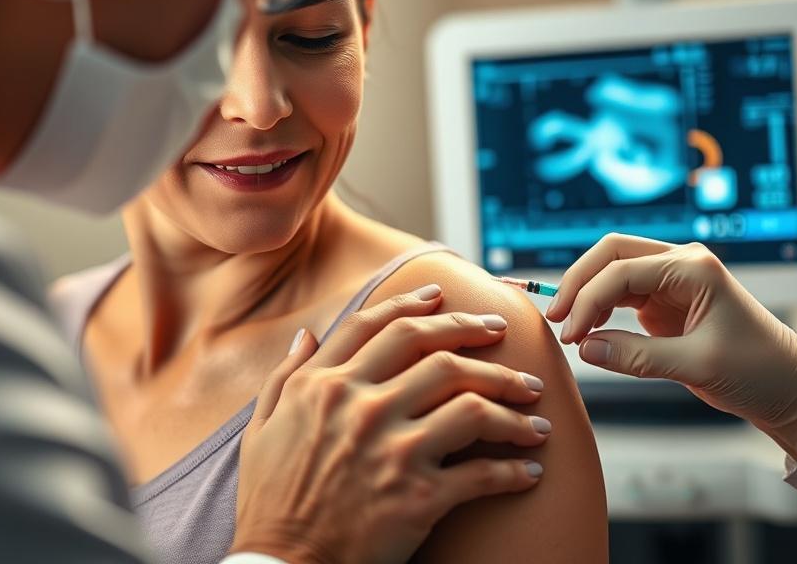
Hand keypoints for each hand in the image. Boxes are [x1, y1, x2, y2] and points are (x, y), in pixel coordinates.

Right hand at [230, 285, 548, 563]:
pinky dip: (514, 469)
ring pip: (471, 406)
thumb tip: (307, 335)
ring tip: (534, 409)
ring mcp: (392, 450)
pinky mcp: (418, 497)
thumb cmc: (270, 500)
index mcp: (324, 386)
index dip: (416, 306)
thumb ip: (286, 376)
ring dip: (511, 403)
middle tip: (503, 332)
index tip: (443, 296)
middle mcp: (361, 408)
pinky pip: (482, 473)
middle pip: (438, 354)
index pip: (381, 327)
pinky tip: (530, 469)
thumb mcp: (261, 428)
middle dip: (478, 335)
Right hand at [546, 234, 796, 458]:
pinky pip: (621, 293)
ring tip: (567, 328)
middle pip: (610, 253)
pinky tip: (586, 329)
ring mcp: (672, 280)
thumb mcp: (697, 366)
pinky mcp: (666, 300)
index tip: (569, 333)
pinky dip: (599, 307)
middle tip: (556, 319)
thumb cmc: (759, 370)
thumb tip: (585, 347)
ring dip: (586, 293)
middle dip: (579, 282)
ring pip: (612, 270)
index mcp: (693, 268)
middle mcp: (681, 264)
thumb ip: (637, 356)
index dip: (588, 299)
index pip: (622, 271)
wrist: (790, 386)